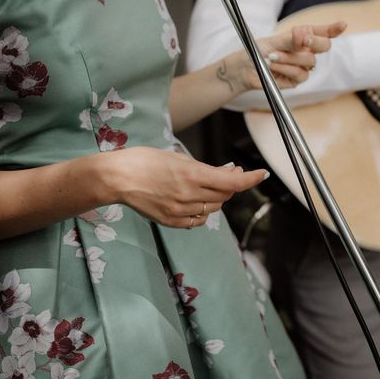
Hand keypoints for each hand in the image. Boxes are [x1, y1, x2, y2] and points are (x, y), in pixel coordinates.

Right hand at [109, 147, 267, 229]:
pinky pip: (198, 221)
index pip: (233, 183)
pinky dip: (203, 211)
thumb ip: (205, 168)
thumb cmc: (144, 161)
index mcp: (193, 175)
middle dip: (231, 184)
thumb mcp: (178, 157)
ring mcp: (181, 211)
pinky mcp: (172, 221)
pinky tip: (197, 201)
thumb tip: (227, 173)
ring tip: (208, 185)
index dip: (251, 179)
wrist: (117, 178)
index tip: (262, 175)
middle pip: (225, 196)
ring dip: (217, 197)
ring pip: (213, 209)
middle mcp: (190, 195)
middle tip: (229, 173)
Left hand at [229, 21, 346, 91]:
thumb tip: (305, 36)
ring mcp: (303, 66)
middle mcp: (306, 50)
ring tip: (272, 57)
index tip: (343, 25)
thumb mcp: (273, 41)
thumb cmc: (258, 51)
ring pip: (309, 61)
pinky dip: (286, 70)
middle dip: (315, 42)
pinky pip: (300, 75)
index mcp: (303, 36)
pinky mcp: (297, 80)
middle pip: (324, 46)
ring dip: (290, 58)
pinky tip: (274, 67)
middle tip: (303, 40)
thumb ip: (291, 39)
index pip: (323, 32)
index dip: (334, 29)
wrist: (245, 69)